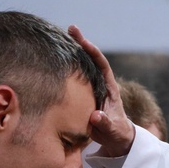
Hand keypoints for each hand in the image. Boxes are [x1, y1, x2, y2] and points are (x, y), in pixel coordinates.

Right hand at [68, 25, 135, 156]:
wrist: (115, 139)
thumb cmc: (116, 133)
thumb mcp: (112, 129)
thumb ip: (106, 123)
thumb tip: (96, 116)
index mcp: (110, 88)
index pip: (102, 66)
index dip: (94, 53)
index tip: (84, 41)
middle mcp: (100, 84)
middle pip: (91, 60)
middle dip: (81, 44)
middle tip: (70, 28)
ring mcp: (91, 88)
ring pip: (81, 67)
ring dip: (72, 52)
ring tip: (59, 37)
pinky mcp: (83, 95)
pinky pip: (73, 78)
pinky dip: (65, 68)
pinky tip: (52, 60)